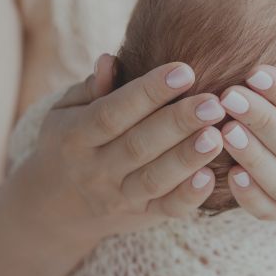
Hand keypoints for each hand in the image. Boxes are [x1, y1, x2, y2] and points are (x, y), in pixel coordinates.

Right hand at [18, 55, 225, 240]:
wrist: (58, 205)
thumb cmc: (69, 143)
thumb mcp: (66, 112)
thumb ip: (90, 89)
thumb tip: (108, 60)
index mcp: (76, 136)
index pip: (113, 112)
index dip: (148, 92)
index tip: (184, 72)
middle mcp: (96, 169)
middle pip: (139, 145)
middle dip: (178, 123)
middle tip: (213, 103)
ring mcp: (119, 197)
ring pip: (155, 178)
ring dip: (188, 158)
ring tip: (217, 136)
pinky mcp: (141, 214)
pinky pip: (166, 209)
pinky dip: (189, 196)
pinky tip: (210, 177)